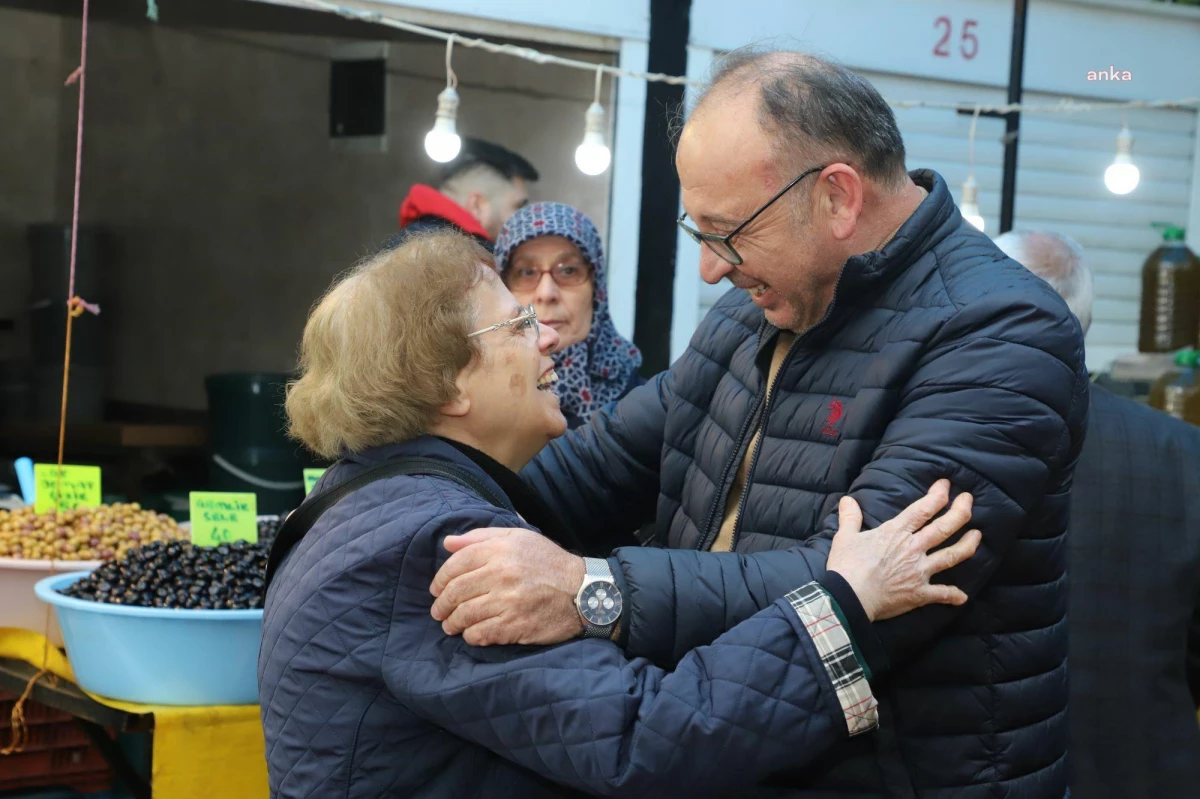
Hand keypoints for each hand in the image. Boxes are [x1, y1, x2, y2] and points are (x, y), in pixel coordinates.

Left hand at [430, 528, 584, 645]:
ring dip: (453, 623)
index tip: (437, 589)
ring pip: (464, 615)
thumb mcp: (519, 539)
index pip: (456, 564)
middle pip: (456, 592)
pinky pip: (480, 634)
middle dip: (441, 605)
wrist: (584, 592)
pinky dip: (471, 636)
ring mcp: (508, 602)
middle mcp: (501, 574)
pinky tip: (472, 634)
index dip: (441, 579)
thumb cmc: (549, 563)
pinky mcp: (515, 626)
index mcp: (500, 550)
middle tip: (439, 612)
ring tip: (451, 625)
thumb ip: (481, 537)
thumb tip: (448, 543)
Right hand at [828, 479, 980, 621]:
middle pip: (944, 527)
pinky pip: (942, 593)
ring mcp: (919, 571)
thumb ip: (850, 517)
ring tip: (978, 535)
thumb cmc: (847, 565)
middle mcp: (913, 548)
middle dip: (960, 511)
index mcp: (896, 533)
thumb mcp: (845, 537)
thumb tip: (848, 499)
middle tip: (969, 500)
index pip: (923, 509)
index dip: (937, 496)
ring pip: (951, 556)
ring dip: (967, 545)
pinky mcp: (920, 593)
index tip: (946, 485)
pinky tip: (963, 597)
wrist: (850, 596)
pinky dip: (953, 595)